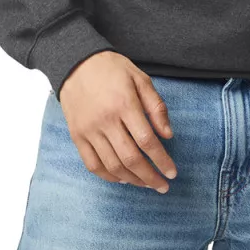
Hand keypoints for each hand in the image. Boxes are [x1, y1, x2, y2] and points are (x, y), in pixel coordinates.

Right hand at [58, 50, 177, 192]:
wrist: (77, 63)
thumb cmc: (112, 69)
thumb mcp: (140, 78)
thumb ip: (156, 106)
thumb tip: (168, 135)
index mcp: (124, 104)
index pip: (147, 141)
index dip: (162, 160)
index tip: (172, 173)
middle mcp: (106, 121)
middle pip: (131, 158)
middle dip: (150, 177)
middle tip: (163, 186)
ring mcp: (89, 130)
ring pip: (112, 166)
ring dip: (132, 180)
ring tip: (146, 184)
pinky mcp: (77, 136)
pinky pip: (92, 165)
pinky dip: (108, 176)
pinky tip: (122, 179)